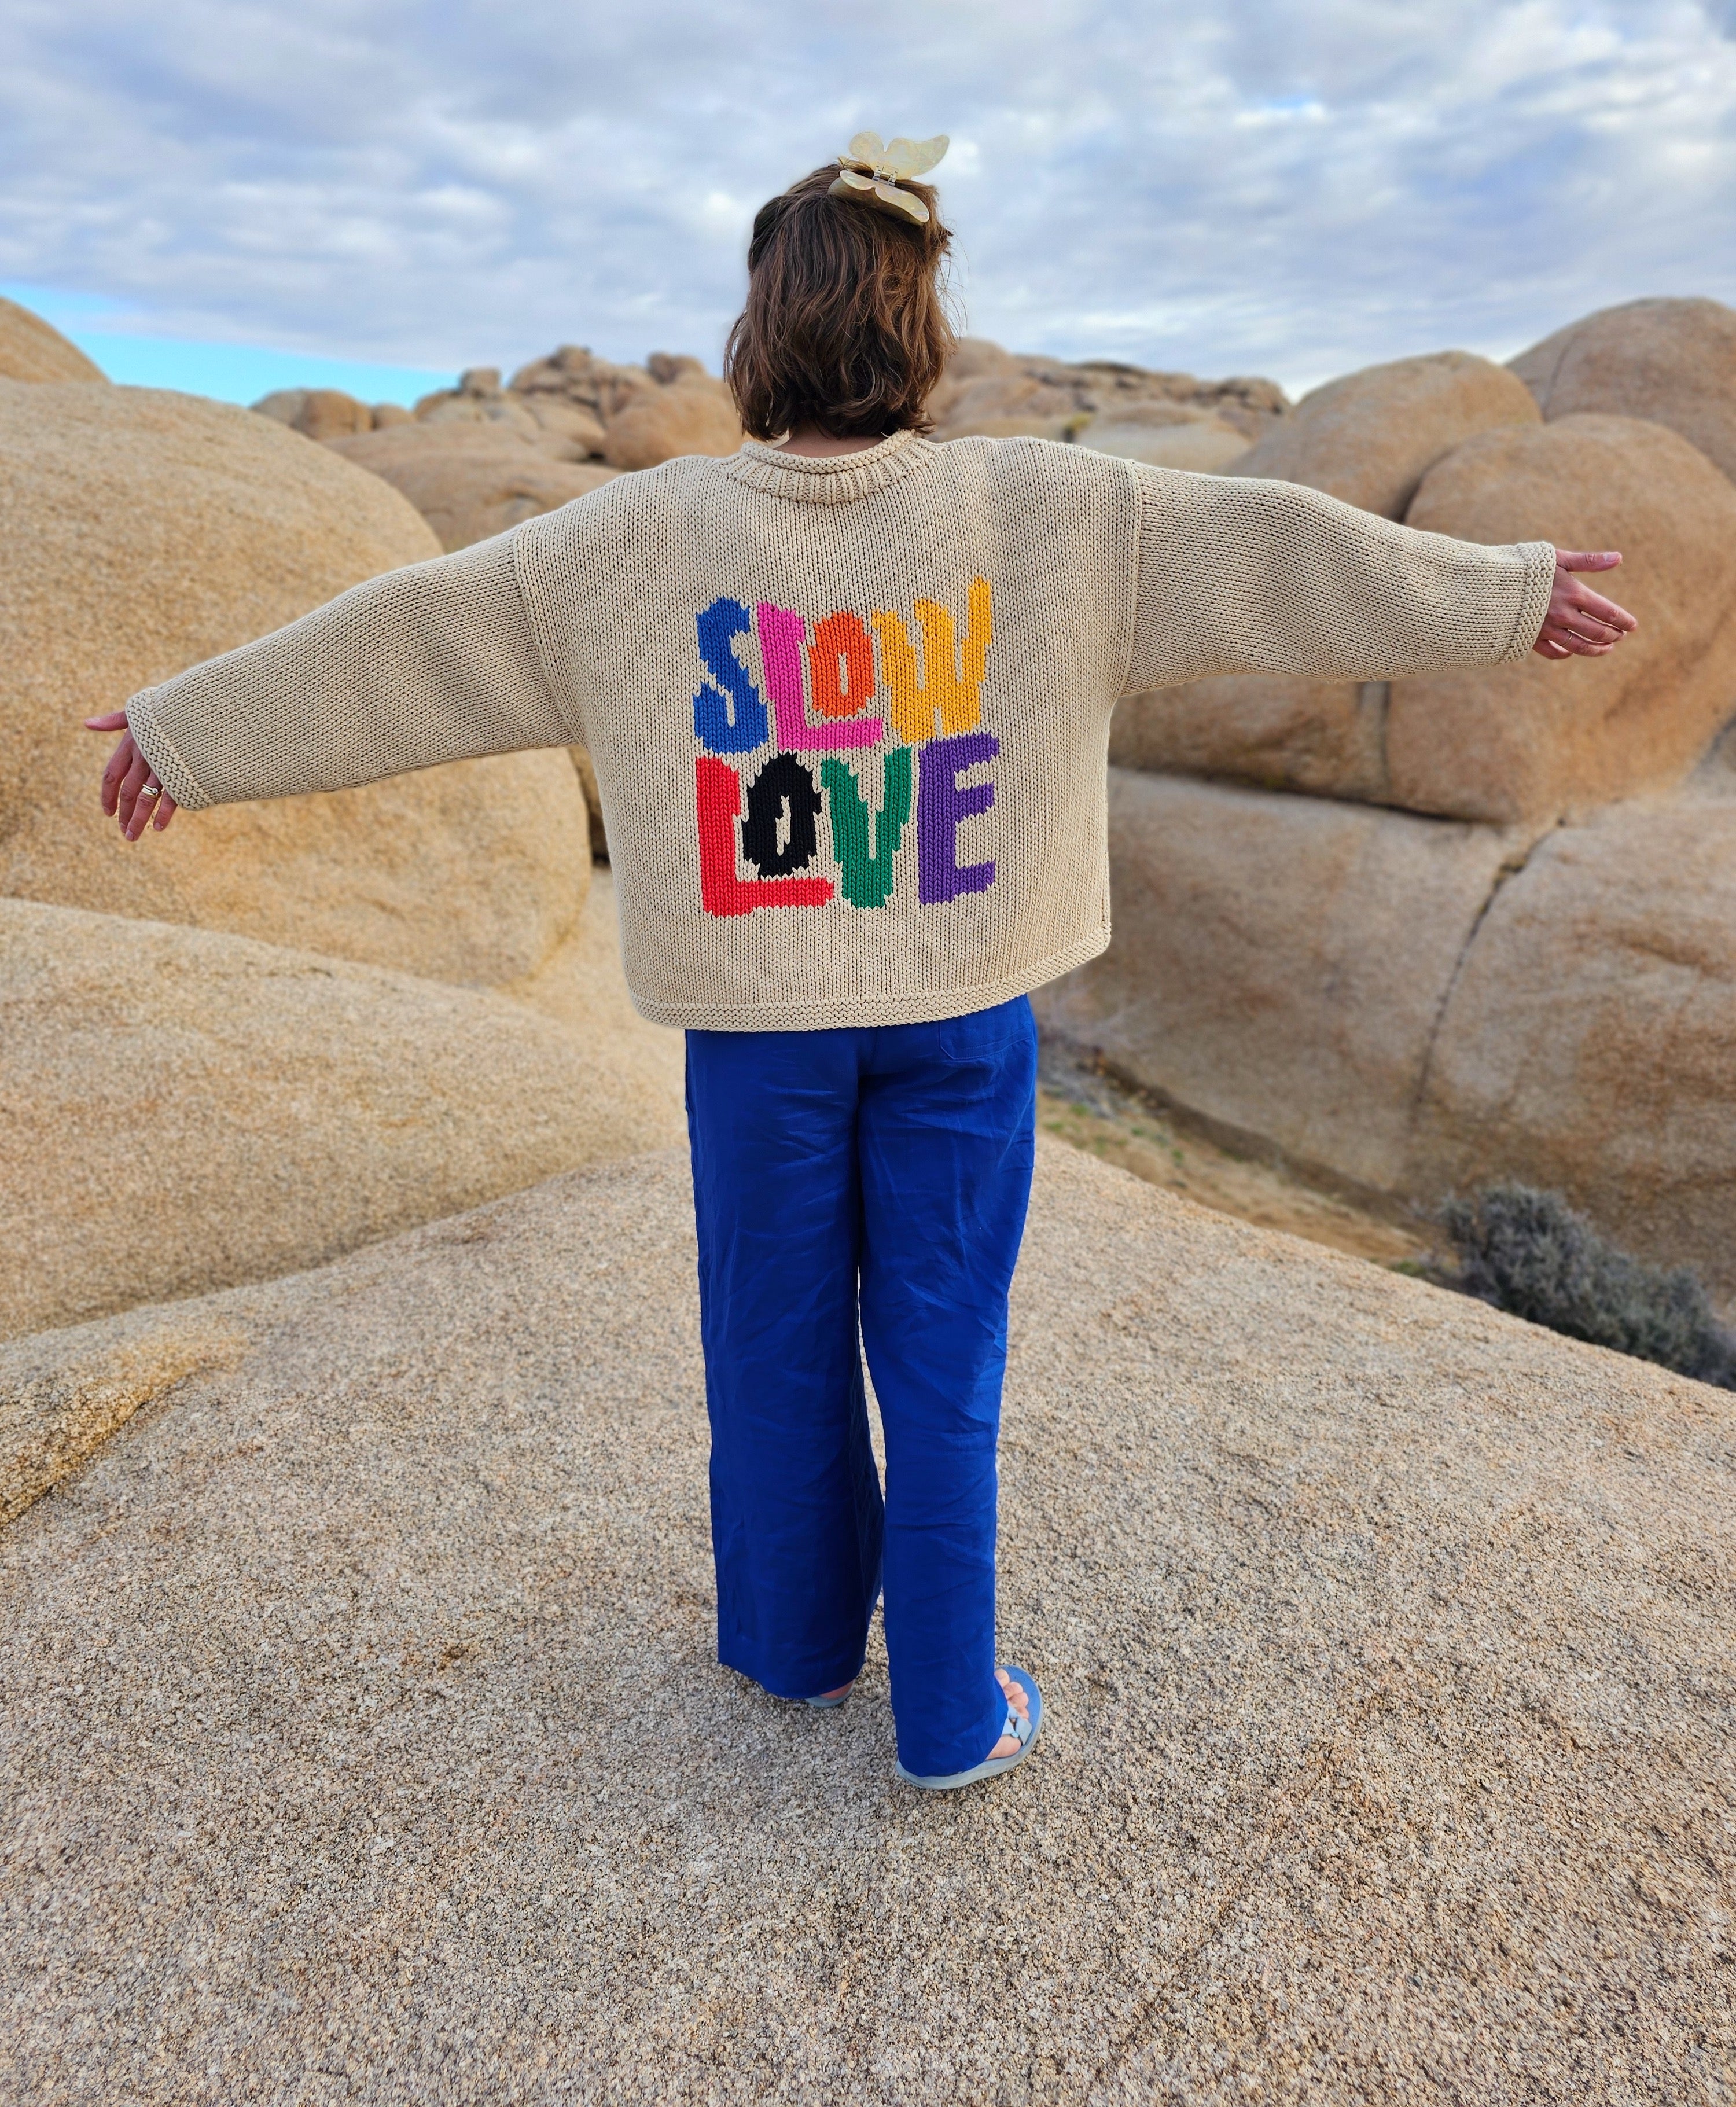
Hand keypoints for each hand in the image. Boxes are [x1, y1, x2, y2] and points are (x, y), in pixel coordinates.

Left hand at [85, 711, 178, 840]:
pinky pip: (170, 799)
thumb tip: (87, 724)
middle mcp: (143, 757)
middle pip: (127, 792)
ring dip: (138, 820)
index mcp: (131, 744)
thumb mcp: (140, 710)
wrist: (202, 709)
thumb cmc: (170, 708)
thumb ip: (114, 721)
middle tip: (124, 832)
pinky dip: (164, 815)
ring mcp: (163, 767)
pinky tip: (159, 827)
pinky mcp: (182, 773)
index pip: (111, 775)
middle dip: (123, 814)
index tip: (107, 812)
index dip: (107, 795)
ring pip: (145, 799)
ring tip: (132, 836)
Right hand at [1533, 551, 1636, 660]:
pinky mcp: (1531, 639)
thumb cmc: (1525, 567)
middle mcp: (1563, 615)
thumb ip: (1589, 561)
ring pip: (1579, 647)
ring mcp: (1547, 630)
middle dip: (1613, 635)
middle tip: (1620, 635)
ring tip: (1607, 648)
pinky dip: (1566, 653)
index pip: (1608, 612)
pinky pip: (1553, 652)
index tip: (1633, 626)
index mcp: (1574, 594)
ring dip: (1597, 649)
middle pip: (1597, 632)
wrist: (1488, 587)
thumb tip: (1619, 558)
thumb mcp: (1557, 558)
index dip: (1624, 621)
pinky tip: (1572, 651)